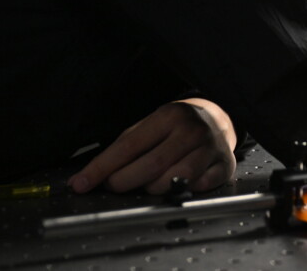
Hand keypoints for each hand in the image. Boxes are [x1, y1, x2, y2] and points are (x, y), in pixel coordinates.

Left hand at [68, 98, 237, 194]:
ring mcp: (210, 148)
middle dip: (124, 181)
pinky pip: (199, 187)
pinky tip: (178, 183)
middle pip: (151, 166)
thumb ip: (120, 150)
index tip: (81, 183)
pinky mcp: (224, 165)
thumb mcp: (149, 126)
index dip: (102, 167)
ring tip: (149, 182)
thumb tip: (84, 179)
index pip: (129, 146)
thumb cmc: (175, 127)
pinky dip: (184, 190)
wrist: (218, 119)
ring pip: (173, 180)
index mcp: (169, 116)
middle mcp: (191, 131)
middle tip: (113, 186)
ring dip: (153, 189)